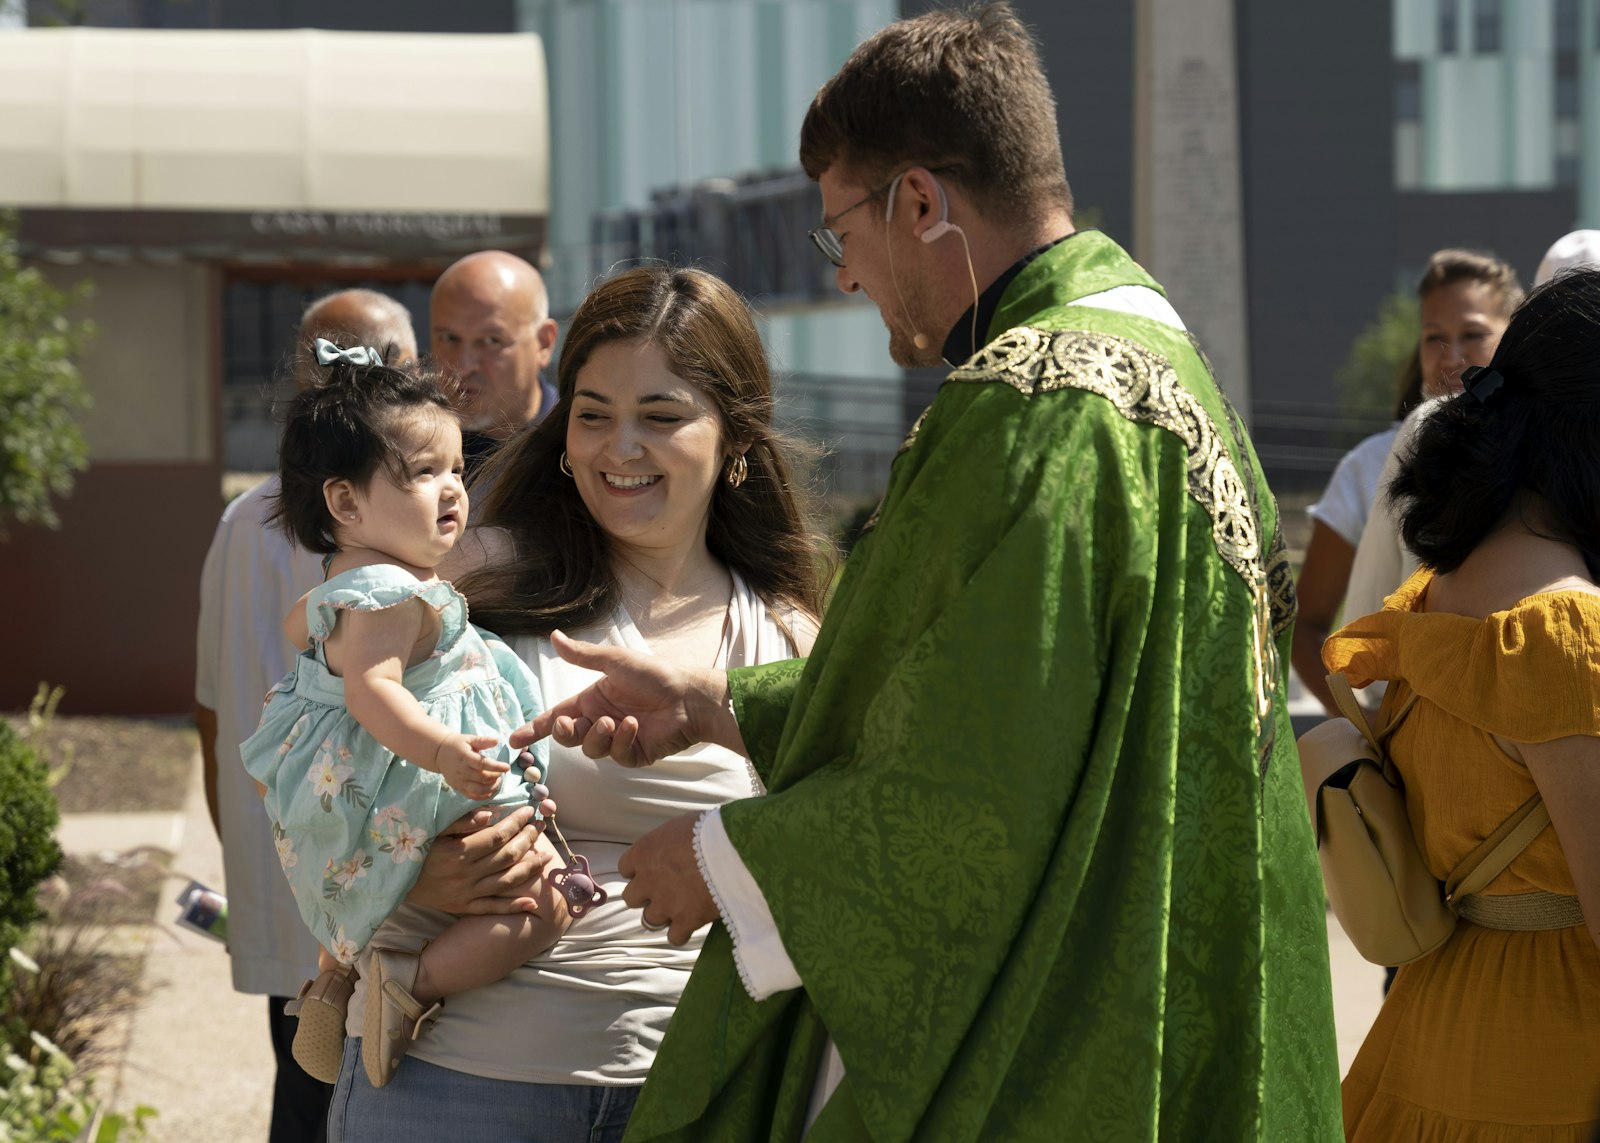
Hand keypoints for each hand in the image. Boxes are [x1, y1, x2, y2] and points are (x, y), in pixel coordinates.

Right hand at [409, 805, 558, 913]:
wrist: (393, 882)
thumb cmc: (414, 850)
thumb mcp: (432, 830)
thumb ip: (461, 822)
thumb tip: (490, 814)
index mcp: (458, 852)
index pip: (497, 836)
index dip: (516, 823)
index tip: (528, 811)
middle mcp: (466, 874)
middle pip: (506, 856)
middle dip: (528, 839)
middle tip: (540, 826)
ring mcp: (466, 893)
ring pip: (506, 881)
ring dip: (529, 868)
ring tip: (545, 856)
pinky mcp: (464, 907)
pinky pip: (492, 908)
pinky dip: (513, 906)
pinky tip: (532, 903)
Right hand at [434, 733, 508, 799]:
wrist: (439, 754)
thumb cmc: (458, 745)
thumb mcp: (469, 739)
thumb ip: (483, 741)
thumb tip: (497, 740)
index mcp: (465, 757)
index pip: (482, 764)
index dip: (496, 767)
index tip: (507, 767)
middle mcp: (461, 770)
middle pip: (482, 778)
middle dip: (496, 776)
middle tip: (502, 773)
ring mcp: (459, 781)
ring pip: (478, 790)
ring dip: (491, 787)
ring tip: (497, 781)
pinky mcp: (458, 788)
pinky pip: (472, 796)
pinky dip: (484, 796)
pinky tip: (491, 790)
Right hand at [510, 631, 740, 766]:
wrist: (689, 696)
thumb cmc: (655, 674)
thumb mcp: (615, 662)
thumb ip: (582, 655)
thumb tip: (554, 636)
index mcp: (592, 700)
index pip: (557, 716)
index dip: (536, 729)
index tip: (514, 740)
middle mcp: (601, 720)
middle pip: (568, 737)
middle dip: (564, 733)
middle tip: (571, 724)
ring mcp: (617, 739)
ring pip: (590, 749)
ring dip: (598, 735)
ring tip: (615, 721)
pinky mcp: (634, 753)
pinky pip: (616, 755)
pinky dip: (621, 741)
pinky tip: (634, 726)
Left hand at [618, 812, 719, 944]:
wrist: (734, 852)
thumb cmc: (711, 830)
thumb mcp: (683, 824)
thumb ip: (670, 840)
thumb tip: (674, 844)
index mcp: (644, 853)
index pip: (625, 867)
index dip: (640, 870)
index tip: (654, 868)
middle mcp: (648, 881)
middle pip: (631, 897)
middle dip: (646, 895)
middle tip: (665, 889)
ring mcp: (665, 904)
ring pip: (649, 919)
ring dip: (663, 914)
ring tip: (682, 906)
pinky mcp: (685, 921)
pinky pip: (674, 937)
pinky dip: (682, 932)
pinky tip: (693, 922)